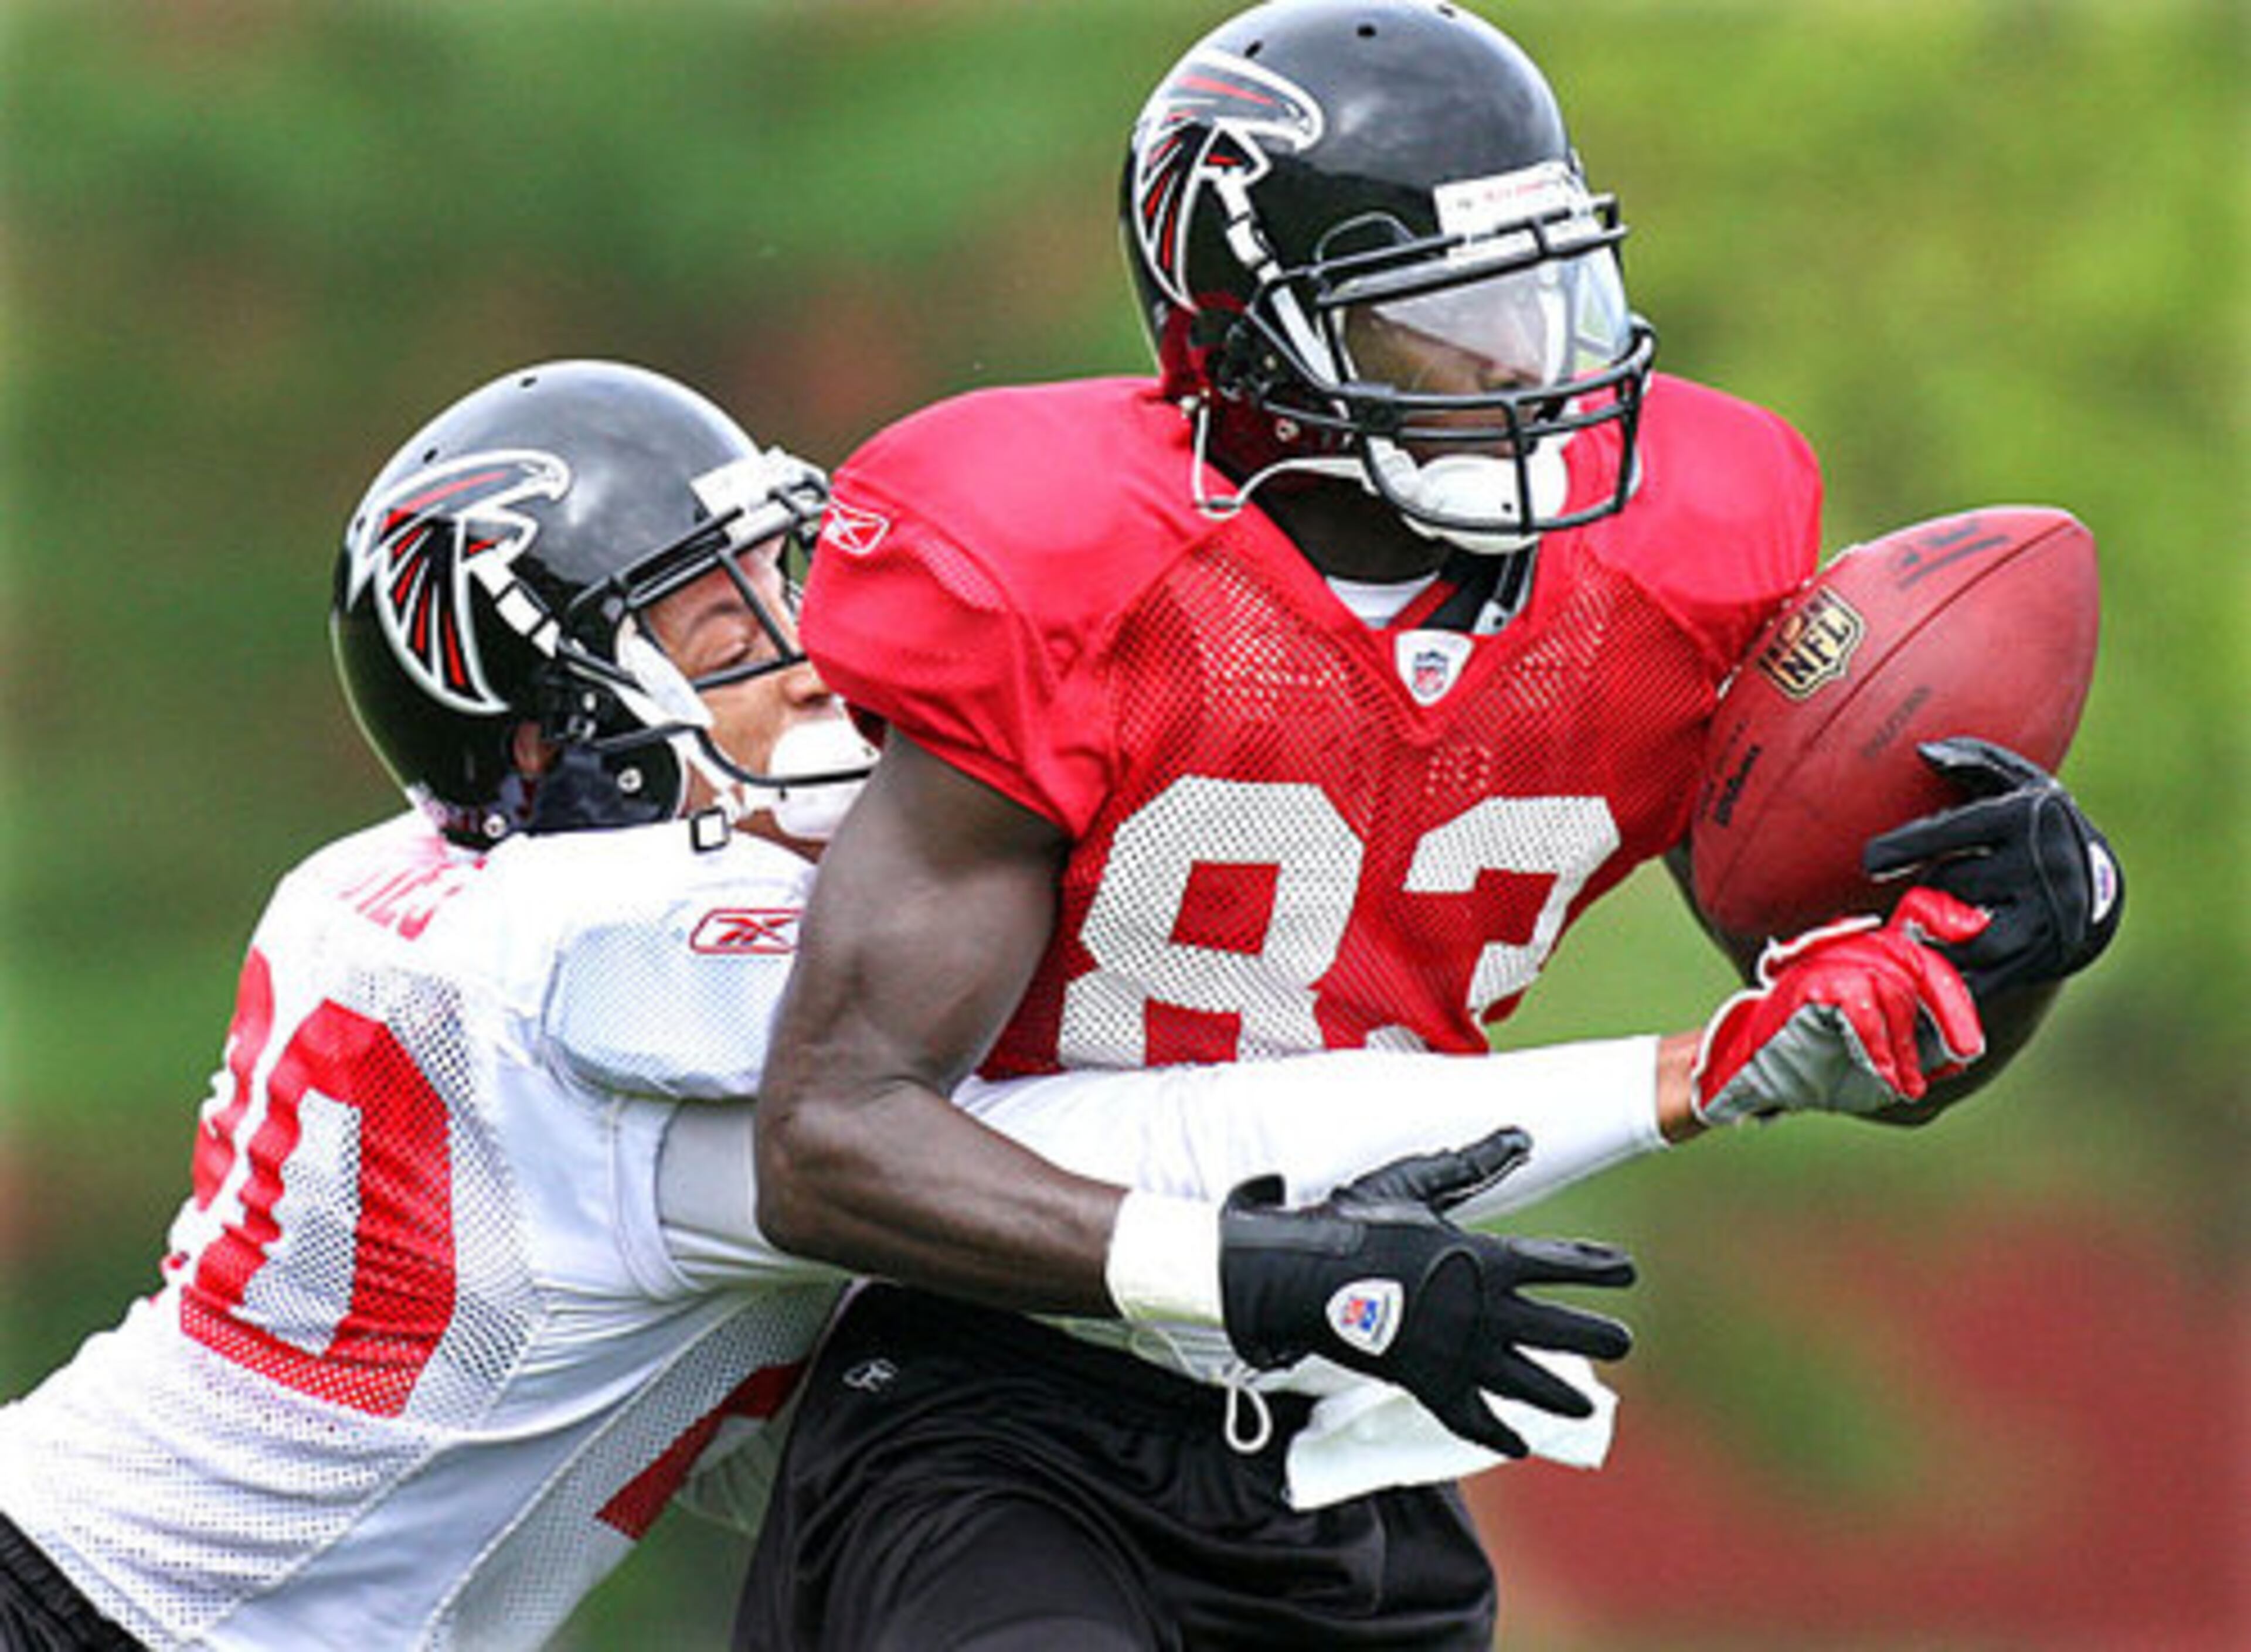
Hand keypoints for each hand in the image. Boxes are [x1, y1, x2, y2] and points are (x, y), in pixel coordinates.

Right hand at [1218, 1126, 1634, 1456]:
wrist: (1305, 1277)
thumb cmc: (1358, 1223)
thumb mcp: (1415, 1183)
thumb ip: (1471, 1165)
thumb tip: (1520, 1136)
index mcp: (1487, 1259)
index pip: (1562, 1263)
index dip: (1598, 1266)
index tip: (1626, 1271)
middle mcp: (1485, 1311)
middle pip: (1560, 1329)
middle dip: (1597, 1335)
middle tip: (1625, 1341)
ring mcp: (1460, 1354)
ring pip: (1526, 1381)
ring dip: (1560, 1394)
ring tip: (1583, 1407)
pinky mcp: (1430, 1385)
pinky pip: (1473, 1417)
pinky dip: (1496, 1433)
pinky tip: (1516, 1443)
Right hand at [1692, 887, 1988, 1125]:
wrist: (1747, 1077)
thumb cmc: (1815, 1070)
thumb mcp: (1884, 1065)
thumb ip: (1921, 1046)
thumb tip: (1963, 1049)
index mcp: (1867, 960)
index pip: (1911, 920)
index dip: (1942, 914)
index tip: (1975, 926)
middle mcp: (1846, 953)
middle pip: (1913, 958)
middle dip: (1949, 1006)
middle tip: (1967, 1049)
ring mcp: (1824, 965)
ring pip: (1890, 982)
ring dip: (1906, 1040)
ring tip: (1905, 1080)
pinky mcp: (1806, 985)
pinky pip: (1859, 1004)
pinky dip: (1878, 1043)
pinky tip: (1888, 1075)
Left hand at [1864, 737, 2123, 999]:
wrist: (2098, 886)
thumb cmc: (2035, 825)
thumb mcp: (2014, 783)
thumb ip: (1971, 760)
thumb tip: (1923, 752)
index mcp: (2025, 817)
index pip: (1953, 831)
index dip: (1906, 847)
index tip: (1871, 862)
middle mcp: (2042, 865)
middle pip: (1953, 884)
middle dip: (1924, 892)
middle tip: (1911, 902)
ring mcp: (2048, 915)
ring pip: (1969, 937)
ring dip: (1934, 939)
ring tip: (1914, 938)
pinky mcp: (2045, 955)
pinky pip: (1985, 977)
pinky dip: (1951, 981)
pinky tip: (1925, 981)